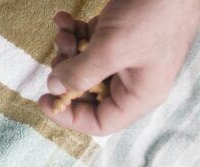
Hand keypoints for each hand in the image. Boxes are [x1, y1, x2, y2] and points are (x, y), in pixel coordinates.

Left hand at [40, 0, 199, 134]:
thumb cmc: (155, 12)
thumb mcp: (112, 49)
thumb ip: (80, 74)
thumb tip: (54, 87)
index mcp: (140, 95)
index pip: (100, 122)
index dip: (69, 116)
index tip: (44, 100)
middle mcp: (135, 80)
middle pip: (89, 95)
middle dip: (67, 76)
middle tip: (58, 57)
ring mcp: (129, 57)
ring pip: (87, 67)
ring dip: (68, 50)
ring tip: (64, 31)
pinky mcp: (123, 35)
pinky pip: (92, 43)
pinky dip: (75, 32)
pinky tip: (64, 18)